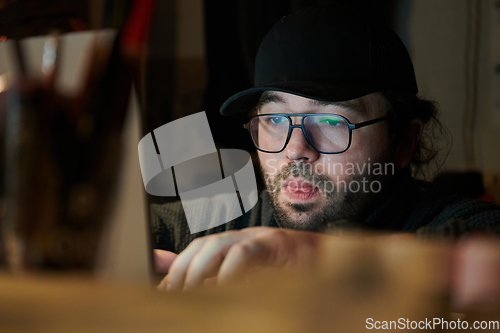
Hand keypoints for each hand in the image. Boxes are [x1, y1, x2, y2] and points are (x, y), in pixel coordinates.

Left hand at [158, 227, 323, 290]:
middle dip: (182, 269)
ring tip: (191, 293)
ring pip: (219, 243)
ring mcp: (260, 238)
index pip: (198, 248)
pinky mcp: (276, 245)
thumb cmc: (294, 274)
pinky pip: (246, 252)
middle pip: (203, 244)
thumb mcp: (252, 279)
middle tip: (171, 295)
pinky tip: (223, 289)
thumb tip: (194, 286)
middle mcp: (245, 238)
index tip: (162, 291)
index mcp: (237, 245)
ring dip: (199, 269)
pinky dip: (230, 270)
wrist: (332, 262)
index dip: (176, 267)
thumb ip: (222, 279)